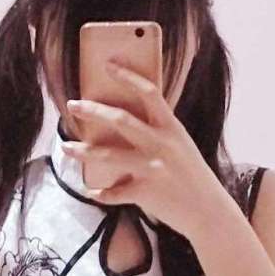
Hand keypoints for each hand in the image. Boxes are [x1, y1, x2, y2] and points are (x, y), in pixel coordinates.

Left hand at [61, 58, 224, 236]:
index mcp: (172, 128)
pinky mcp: (145, 192)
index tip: (108, 64)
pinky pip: (114, 192)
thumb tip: (125, 122)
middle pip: (121, 120)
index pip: (149, 92)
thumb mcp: (181, 146)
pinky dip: (100, 193)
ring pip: (108, 155)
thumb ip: (158, 132)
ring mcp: (152, 168)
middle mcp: (161, 144)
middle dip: (92, 110)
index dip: (127, 76)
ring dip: (83, 151)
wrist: (208, 211)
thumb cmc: (192, 177)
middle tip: (72, 105)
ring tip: (66, 147)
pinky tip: (92, 191)